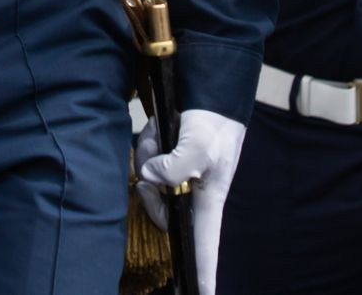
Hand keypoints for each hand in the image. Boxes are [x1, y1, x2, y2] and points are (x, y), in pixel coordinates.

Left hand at [132, 109, 246, 291]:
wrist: (210, 87)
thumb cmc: (216, 121)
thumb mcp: (201, 145)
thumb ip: (175, 167)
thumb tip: (149, 177)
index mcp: (208, 199)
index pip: (204, 246)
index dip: (204, 273)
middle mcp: (191, 191)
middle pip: (160, 211)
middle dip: (151, 190)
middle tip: (155, 162)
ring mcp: (177, 174)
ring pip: (149, 182)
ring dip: (149, 157)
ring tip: (162, 136)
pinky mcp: (166, 157)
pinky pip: (146, 160)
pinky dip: (147, 144)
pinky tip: (157, 129)